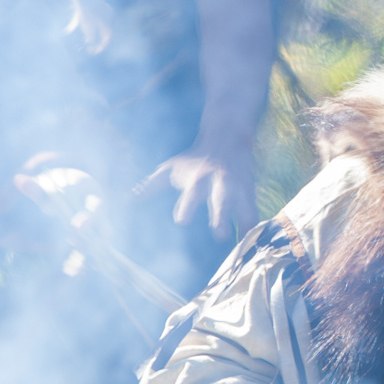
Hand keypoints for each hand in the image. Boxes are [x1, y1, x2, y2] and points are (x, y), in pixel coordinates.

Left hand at [138, 145, 257, 239]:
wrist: (228, 138)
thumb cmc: (195, 159)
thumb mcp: (172, 168)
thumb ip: (152, 185)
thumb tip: (129, 198)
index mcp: (198, 179)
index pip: (192, 193)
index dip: (187, 206)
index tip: (182, 221)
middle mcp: (220, 184)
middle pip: (222, 200)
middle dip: (221, 216)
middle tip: (220, 235)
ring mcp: (238, 188)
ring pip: (244, 207)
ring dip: (244, 225)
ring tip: (244, 244)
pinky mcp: (250, 194)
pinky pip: (254, 213)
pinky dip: (255, 228)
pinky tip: (254, 245)